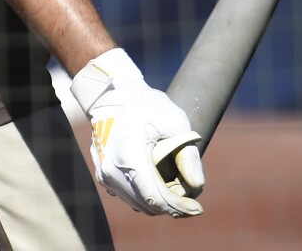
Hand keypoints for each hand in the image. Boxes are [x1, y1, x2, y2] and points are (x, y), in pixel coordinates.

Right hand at [70, 48, 204, 216]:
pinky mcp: (102, 173)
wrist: (113, 92)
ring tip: (176, 187)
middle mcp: (112, 171)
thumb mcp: (174, 121)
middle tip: (190, 194)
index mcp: (130, 158)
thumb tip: (197, 185)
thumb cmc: (146, 104)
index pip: (157, 198)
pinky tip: (158, 182)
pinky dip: (144, 195)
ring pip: (137, 203)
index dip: (179, 208)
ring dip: (158, 202)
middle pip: (148, 205)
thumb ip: (187, 155)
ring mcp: (104, 174)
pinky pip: (127, 195)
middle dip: (172, 205)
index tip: (198, 209)